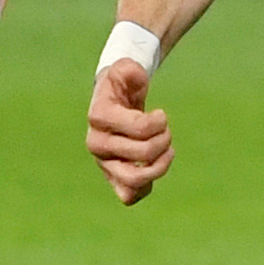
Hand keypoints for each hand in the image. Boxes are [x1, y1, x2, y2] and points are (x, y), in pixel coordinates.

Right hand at [85, 59, 173, 204]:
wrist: (114, 103)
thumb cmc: (123, 85)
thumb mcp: (126, 69)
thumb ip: (130, 69)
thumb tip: (135, 75)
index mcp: (99, 117)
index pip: (140, 129)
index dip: (159, 122)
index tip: (161, 114)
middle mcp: (96, 144)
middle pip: (144, 153)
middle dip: (165, 140)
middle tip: (166, 131)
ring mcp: (104, 163)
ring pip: (134, 181)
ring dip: (160, 167)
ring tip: (166, 152)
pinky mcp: (112, 177)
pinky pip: (129, 196)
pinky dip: (146, 186)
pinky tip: (153, 167)